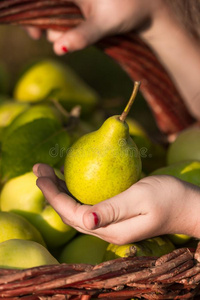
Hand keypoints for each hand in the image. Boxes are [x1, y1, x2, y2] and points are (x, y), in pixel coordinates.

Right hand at [26, 0, 166, 54]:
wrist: (148, 8)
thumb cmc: (128, 10)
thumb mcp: (102, 24)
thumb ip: (80, 36)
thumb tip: (57, 49)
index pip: (41, 0)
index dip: (31, 14)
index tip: (34, 34)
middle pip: (46, 7)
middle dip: (43, 24)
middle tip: (43, 38)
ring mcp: (76, 1)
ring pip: (55, 12)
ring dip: (54, 28)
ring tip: (62, 38)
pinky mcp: (82, 6)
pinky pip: (65, 16)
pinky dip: (62, 27)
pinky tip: (64, 36)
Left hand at [33, 163, 199, 244]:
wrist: (188, 204)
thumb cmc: (169, 197)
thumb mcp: (142, 198)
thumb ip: (113, 209)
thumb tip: (84, 220)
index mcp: (111, 230)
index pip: (73, 214)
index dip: (53, 196)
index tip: (40, 175)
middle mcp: (107, 230)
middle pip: (70, 213)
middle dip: (51, 192)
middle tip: (38, 168)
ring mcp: (111, 223)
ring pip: (77, 209)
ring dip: (60, 191)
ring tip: (47, 172)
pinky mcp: (115, 214)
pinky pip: (88, 204)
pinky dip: (75, 191)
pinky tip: (71, 178)